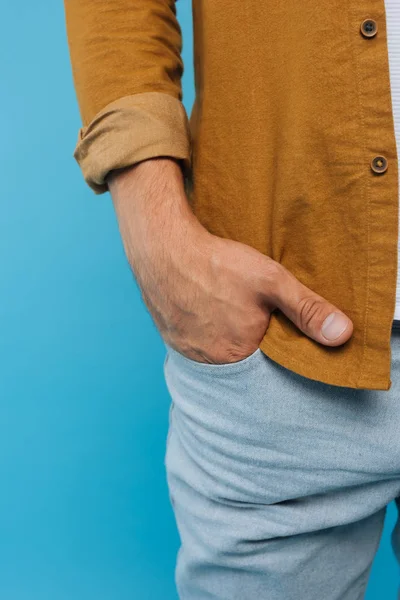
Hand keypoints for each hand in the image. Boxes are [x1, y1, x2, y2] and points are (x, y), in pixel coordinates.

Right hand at [108, 158, 352, 364]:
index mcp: (240, 354)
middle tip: (250, 314)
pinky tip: (209, 309)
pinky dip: (206, 332)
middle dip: (252, 341)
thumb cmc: (216, 265)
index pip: (270, 363)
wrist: (162, 248)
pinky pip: (196, 342)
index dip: (277, 345)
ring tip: (230, 310)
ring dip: (227, 337)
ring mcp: (188, 351)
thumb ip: (307, 309)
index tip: (277, 326)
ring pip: (218, 350)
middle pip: (244, 359)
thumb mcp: (271, 281)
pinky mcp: (172, 338)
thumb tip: (343, 334)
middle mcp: (212, 361)